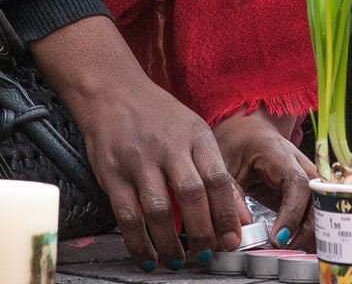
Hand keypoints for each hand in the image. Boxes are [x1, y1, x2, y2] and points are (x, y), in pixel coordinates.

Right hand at [30, 17, 247, 269]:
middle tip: (206, 255)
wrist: (112, 91)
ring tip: (177, 260)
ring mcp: (139, 161)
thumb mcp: (195, 132)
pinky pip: (127, 216)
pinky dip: (138, 242)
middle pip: (192, 196)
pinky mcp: (112, 174)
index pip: (219, 179)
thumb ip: (215, 172)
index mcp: (196, 136)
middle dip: (202, 233)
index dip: (228, 214)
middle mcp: (169, 148)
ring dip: (170, 243)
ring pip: (159, 210)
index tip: (232, 240)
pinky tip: (147, 256)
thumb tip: (238, 218)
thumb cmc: (158, 116)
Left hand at [213, 110, 318, 249]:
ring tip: (292, 251)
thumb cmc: (235, 145)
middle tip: (286, 250)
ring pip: (321, 205)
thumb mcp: (222, 169)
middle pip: (318, 196)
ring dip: (312, 230)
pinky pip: (313, 209)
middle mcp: (299, 163)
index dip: (292, 214)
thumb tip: (239, 233)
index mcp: (279, 154)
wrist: (245, 132)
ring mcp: (305, 175)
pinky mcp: (304, 189)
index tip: (277, 238)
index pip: (297, 184)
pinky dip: (307, 228)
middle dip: (309, 227)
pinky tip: (295, 244)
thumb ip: (230, 200)